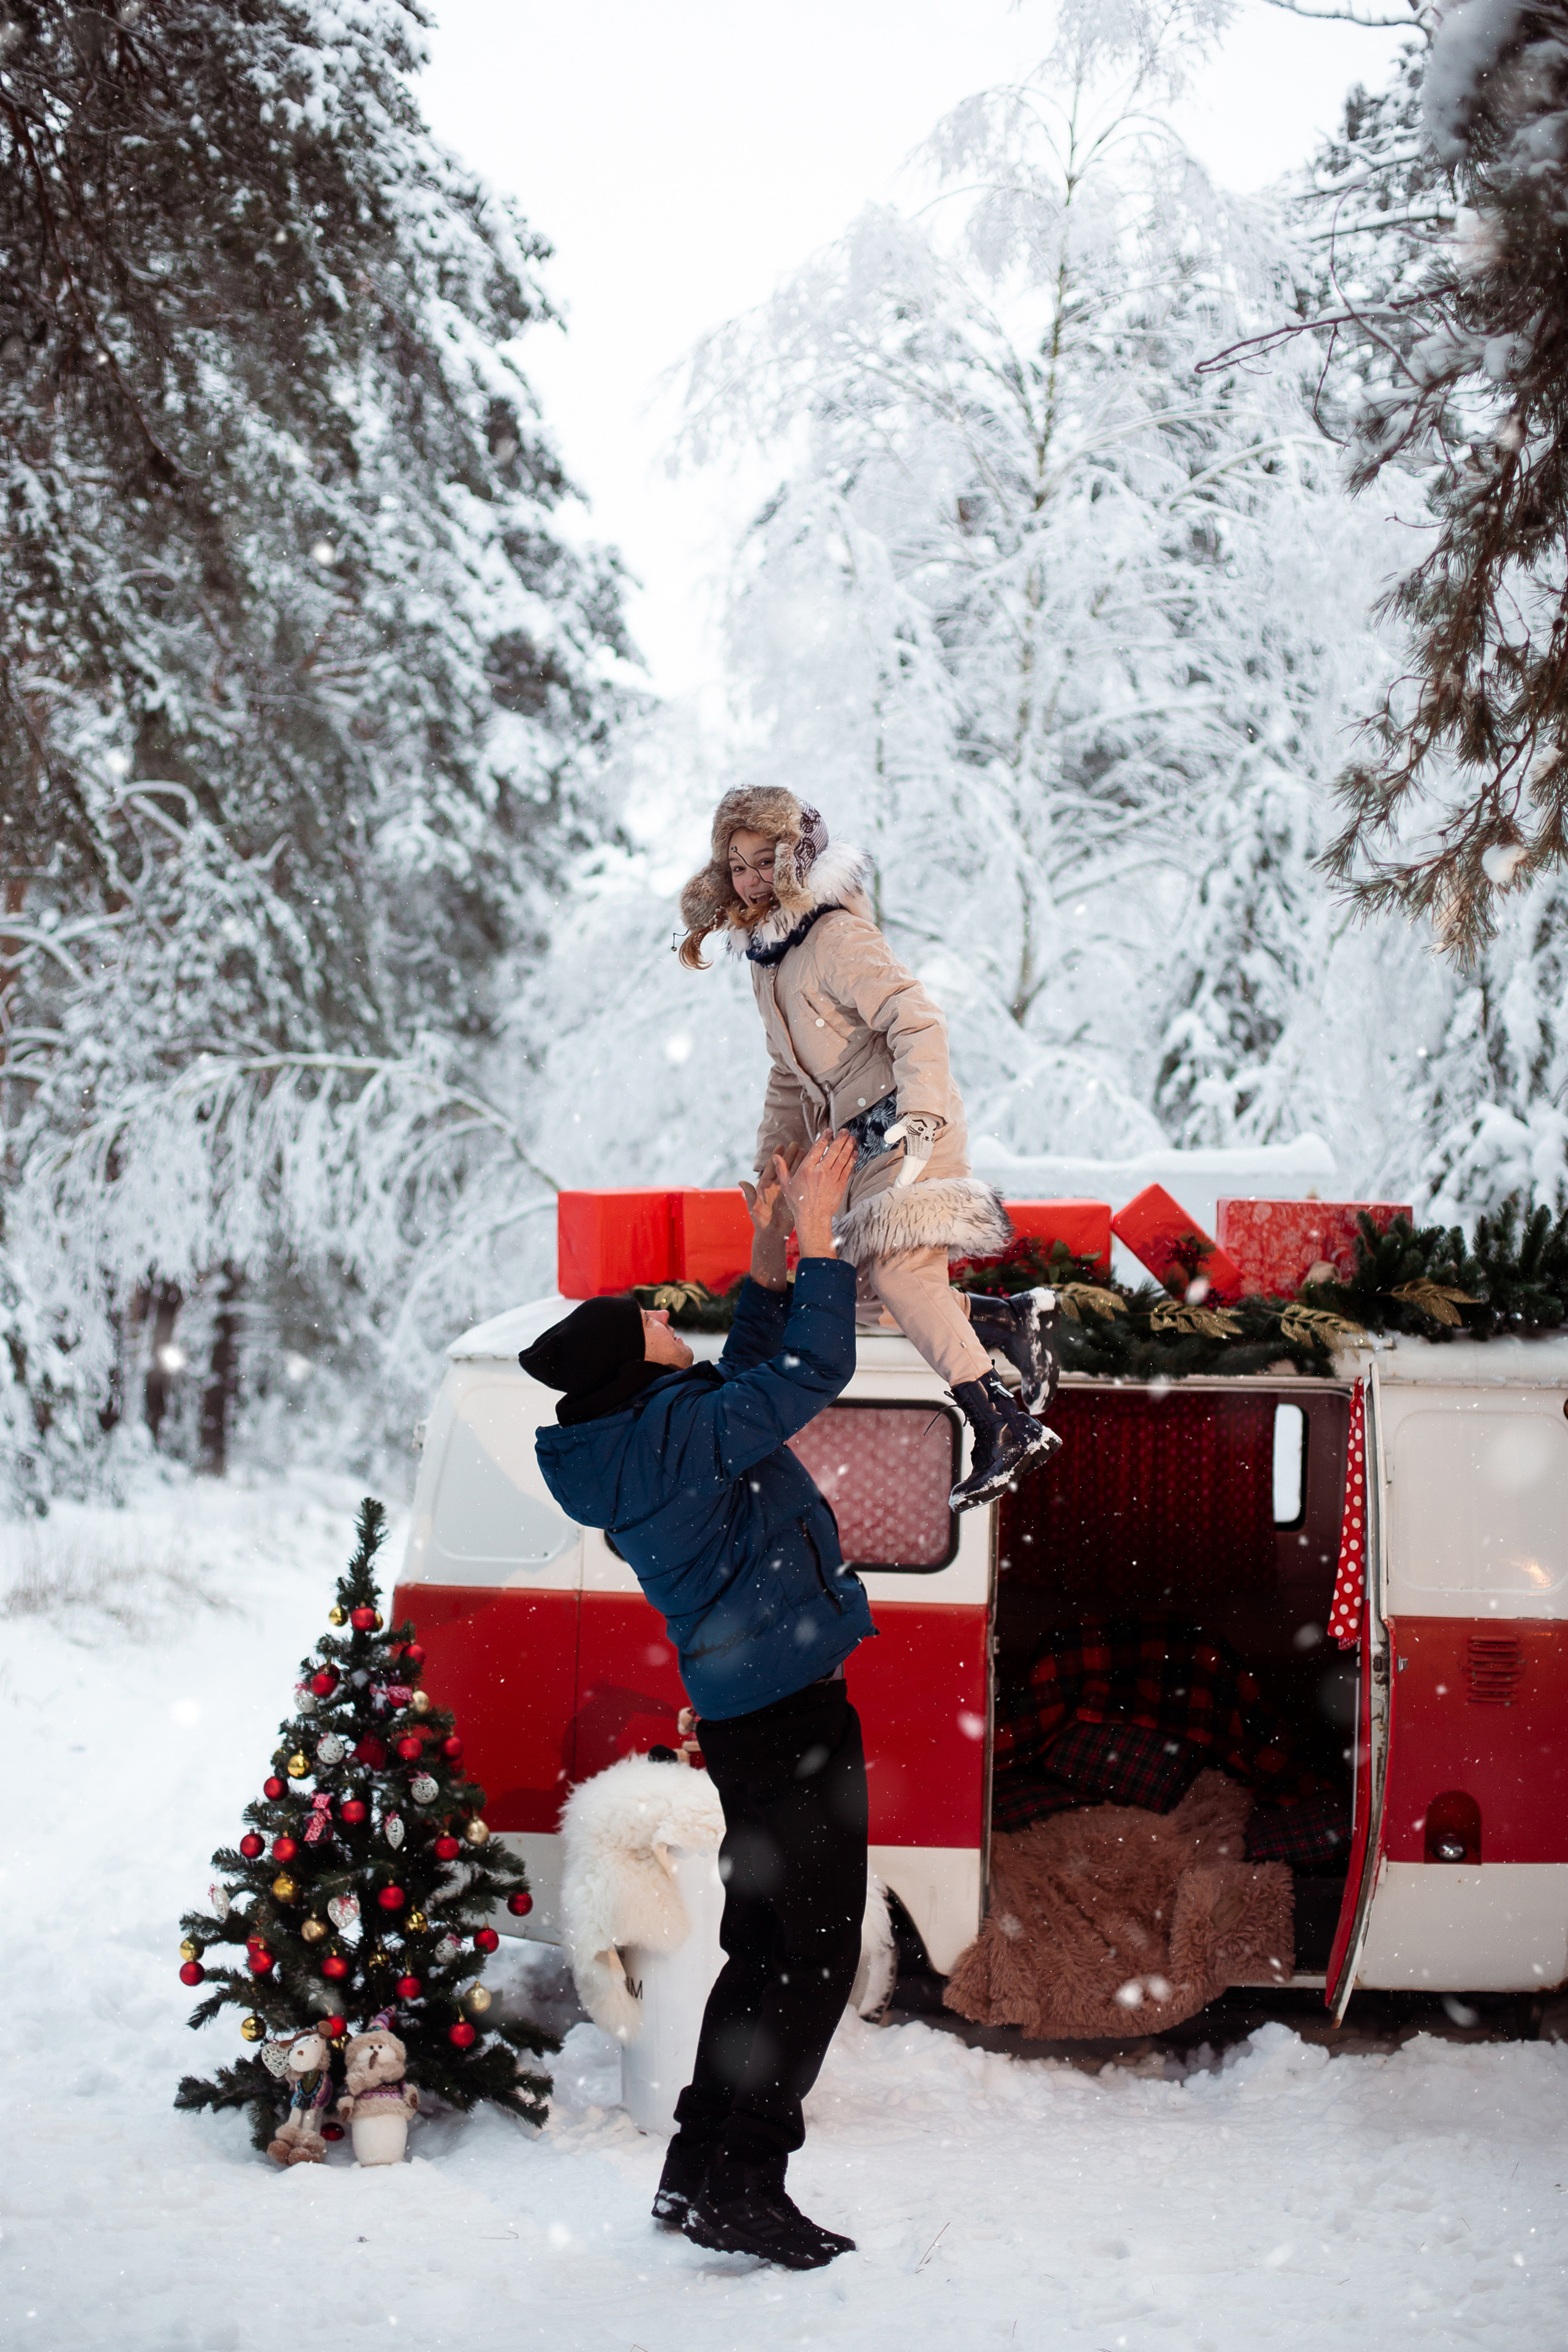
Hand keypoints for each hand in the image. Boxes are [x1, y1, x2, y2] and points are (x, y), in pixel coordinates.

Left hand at [739, 1147, 801, 1292]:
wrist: (772, 1234)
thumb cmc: (761, 1221)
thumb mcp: (754, 1207)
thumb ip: (749, 1194)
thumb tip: (741, 1182)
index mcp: (765, 1186)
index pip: (772, 1167)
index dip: (776, 1157)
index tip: (780, 1145)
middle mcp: (776, 1186)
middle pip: (784, 1167)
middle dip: (790, 1155)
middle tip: (796, 1144)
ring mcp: (786, 1191)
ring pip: (793, 1173)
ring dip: (799, 1162)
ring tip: (806, 1151)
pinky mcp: (793, 1196)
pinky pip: (799, 1183)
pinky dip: (805, 1175)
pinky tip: (812, 1167)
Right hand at [783, 1131, 857, 1257]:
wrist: (812, 1218)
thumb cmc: (798, 1203)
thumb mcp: (786, 1185)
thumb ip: (782, 1169)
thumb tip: (775, 1156)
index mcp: (807, 1169)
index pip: (817, 1148)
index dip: (825, 1138)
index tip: (829, 1131)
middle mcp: (820, 1171)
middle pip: (833, 1150)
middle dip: (840, 1138)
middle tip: (845, 1131)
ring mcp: (832, 1178)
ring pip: (843, 1157)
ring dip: (848, 1146)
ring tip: (852, 1138)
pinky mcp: (840, 1185)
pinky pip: (848, 1168)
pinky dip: (852, 1159)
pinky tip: (854, 1153)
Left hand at [886, 1112, 940, 1189]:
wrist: (924, 1116)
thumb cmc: (912, 1122)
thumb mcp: (902, 1125)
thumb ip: (895, 1131)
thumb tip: (886, 1138)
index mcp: (917, 1146)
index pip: (910, 1164)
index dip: (905, 1175)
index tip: (898, 1184)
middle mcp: (923, 1151)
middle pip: (915, 1169)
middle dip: (907, 1179)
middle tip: (898, 1187)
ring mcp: (926, 1152)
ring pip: (918, 1168)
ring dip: (911, 1177)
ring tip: (903, 1184)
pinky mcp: (926, 1152)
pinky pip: (920, 1165)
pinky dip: (915, 1172)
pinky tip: (910, 1175)